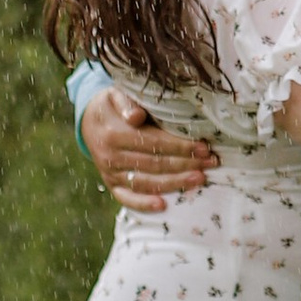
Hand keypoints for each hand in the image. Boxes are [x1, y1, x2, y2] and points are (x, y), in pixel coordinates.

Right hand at [79, 88, 213, 209]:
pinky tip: (163, 205)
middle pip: (154, 164)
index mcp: (113, 134)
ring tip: (199, 179)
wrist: (89, 120)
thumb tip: (136, 116)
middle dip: (185, 164)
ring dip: (174, 183)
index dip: (180, 146)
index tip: (203, 146)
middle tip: (210, 163)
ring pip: (146, 182)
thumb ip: (127, 102)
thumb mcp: (116, 95)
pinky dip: (143, 204)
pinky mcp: (111, 184)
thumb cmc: (112, 105)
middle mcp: (110, 157)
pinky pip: (126, 198)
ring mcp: (110, 173)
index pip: (153, 142)